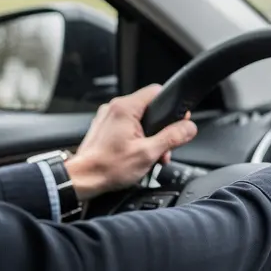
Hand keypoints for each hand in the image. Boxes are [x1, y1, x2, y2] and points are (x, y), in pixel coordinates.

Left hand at [65, 84, 197, 199]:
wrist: (82, 180)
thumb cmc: (108, 167)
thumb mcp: (148, 153)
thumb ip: (172, 138)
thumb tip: (189, 127)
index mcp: (125, 108)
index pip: (156, 91)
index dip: (172, 106)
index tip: (179, 120)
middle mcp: (115, 108)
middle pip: (149, 108)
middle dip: (161, 129)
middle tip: (164, 149)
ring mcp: (108, 118)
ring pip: (139, 119)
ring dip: (150, 136)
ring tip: (151, 156)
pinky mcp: (104, 128)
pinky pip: (127, 127)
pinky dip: (136, 139)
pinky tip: (138, 155)